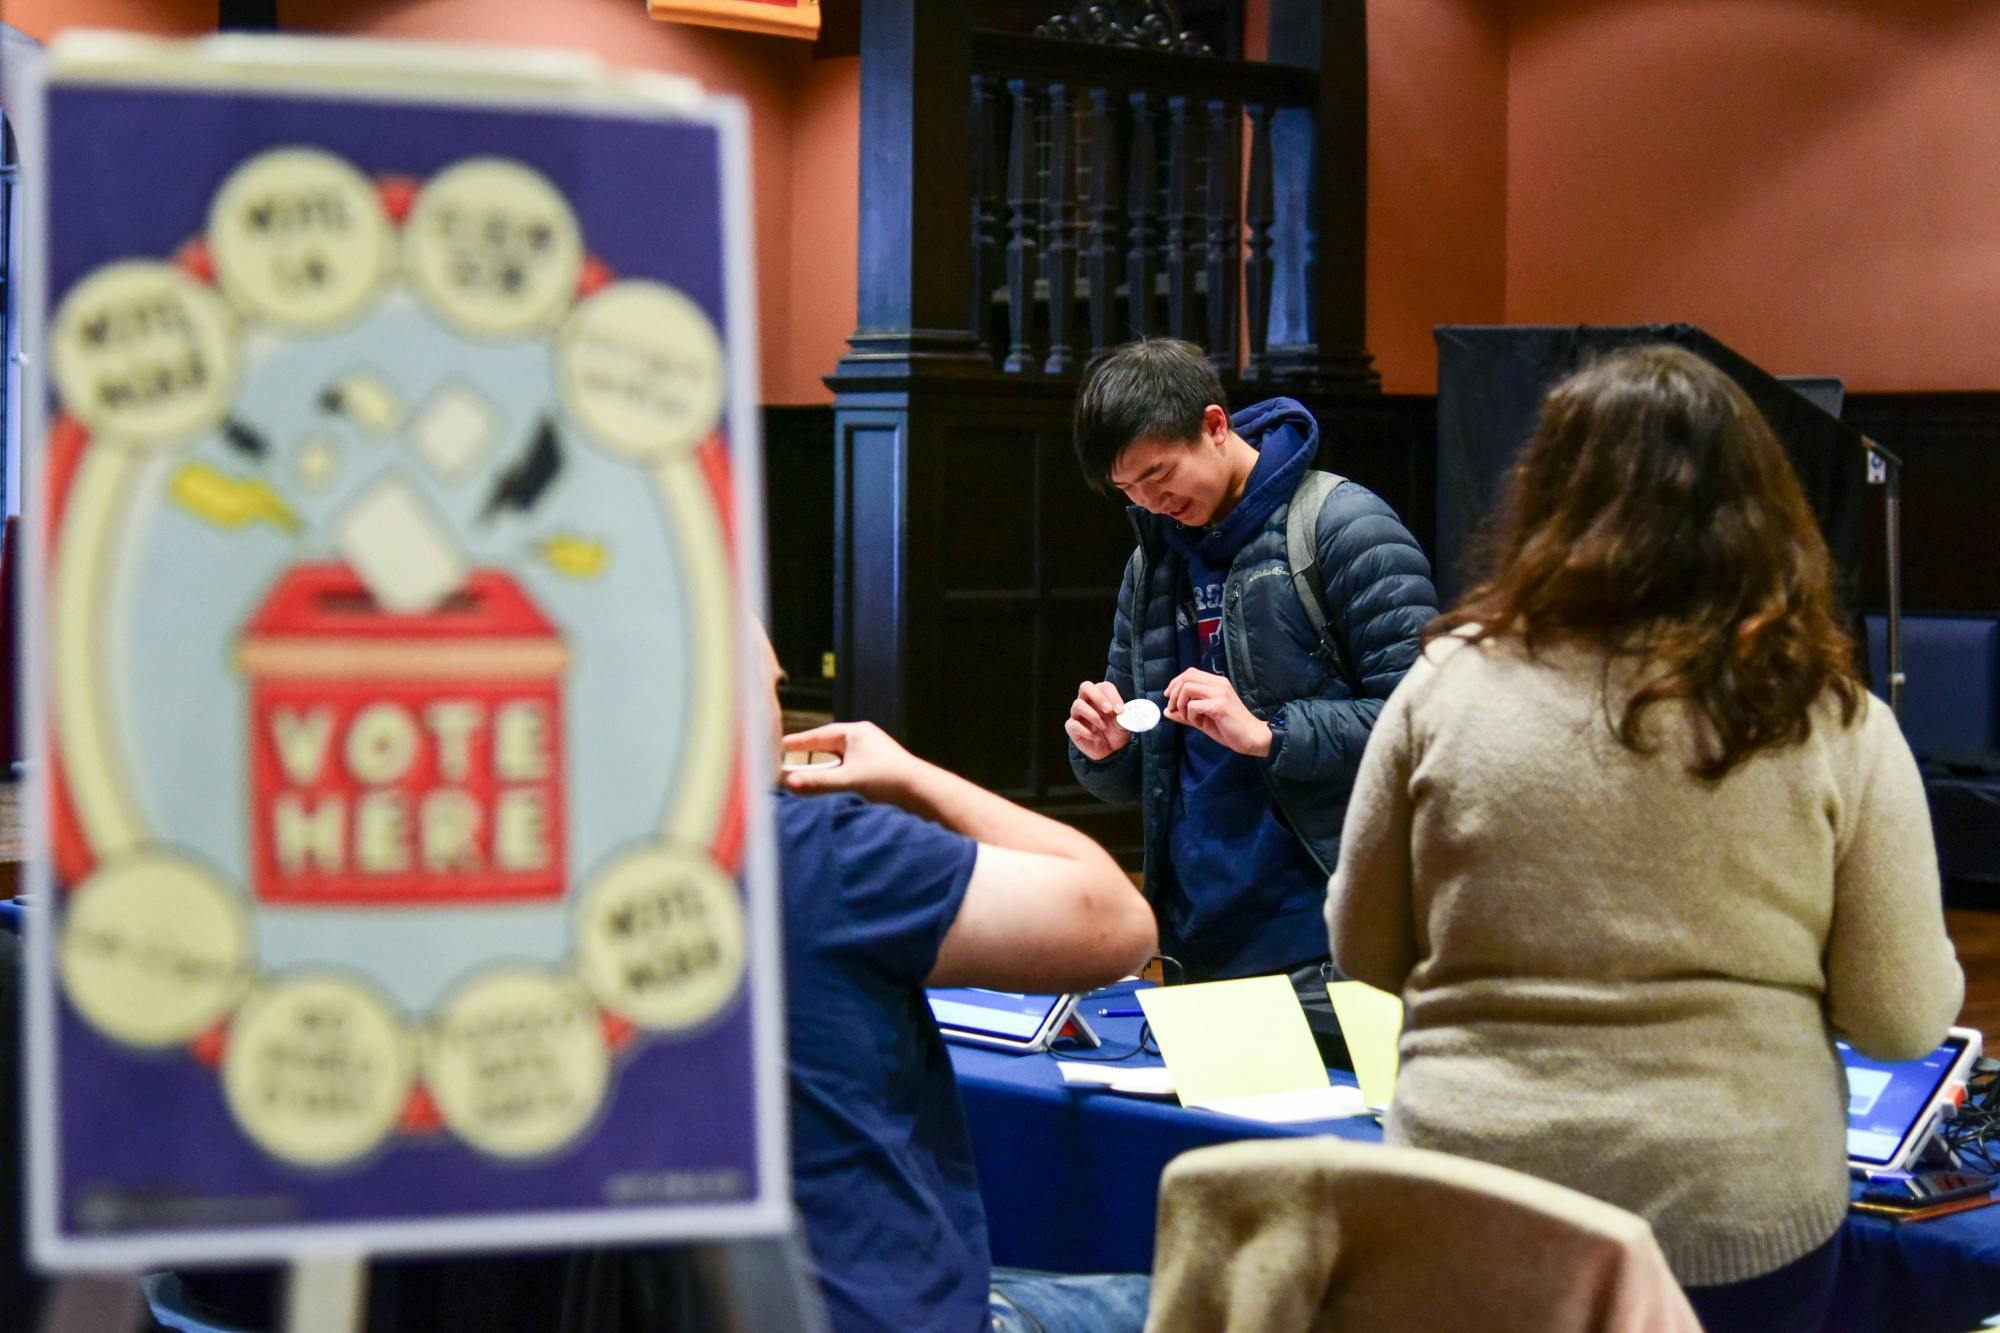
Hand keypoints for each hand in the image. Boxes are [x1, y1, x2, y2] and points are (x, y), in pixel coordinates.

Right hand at [781, 721, 926, 803]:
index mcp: (856, 732)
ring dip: (822, 769)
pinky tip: (827, 785)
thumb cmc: (887, 779)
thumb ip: (818, 782)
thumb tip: (788, 783)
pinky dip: (834, 776)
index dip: (800, 742)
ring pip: (838, 759)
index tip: (782, 746)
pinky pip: (847, 768)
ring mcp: (871, 753)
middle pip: (828, 746)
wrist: (922, 792)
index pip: (821, 735)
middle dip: (809, 757)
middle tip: (787, 763)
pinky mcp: (876, 767)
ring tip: (804, 776)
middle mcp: (863, 738)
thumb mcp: (848, 780)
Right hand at [1065, 680, 1131, 760]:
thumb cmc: (1115, 732)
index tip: (1120, 710)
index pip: (1104, 687)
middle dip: (1098, 697)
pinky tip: (1095, 737)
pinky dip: (1086, 731)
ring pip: (1077, 704)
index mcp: (1101, 696)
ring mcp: (1078, 713)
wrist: (1109, 751)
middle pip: (1086, 686)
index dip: (1113, 696)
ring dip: (1093, 715)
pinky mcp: (1071, 726)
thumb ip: (1124, 717)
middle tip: (1108, 710)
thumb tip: (1124, 712)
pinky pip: (1074, 724)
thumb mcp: (1124, 725)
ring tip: (1103, 727)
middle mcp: (1087, 701)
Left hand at [1165, 668, 1272, 756]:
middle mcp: (1218, 684)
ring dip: (1181, 704)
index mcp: (1216, 683)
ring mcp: (1220, 693)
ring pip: (1187, 688)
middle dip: (1174, 693)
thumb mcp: (1203, 719)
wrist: (1251, 737)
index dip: (1175, 683)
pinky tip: (1199, 723)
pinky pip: (1193, 706)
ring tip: (1188, 717)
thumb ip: (1185, 714)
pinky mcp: (1219, 705)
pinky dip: (1190, 716)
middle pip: (1186, 677)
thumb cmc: (1229, 728)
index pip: (1190, 673)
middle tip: (1174, 708)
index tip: (1169, 697)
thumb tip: (1166, 711)